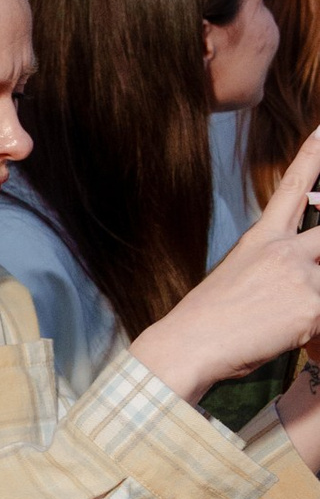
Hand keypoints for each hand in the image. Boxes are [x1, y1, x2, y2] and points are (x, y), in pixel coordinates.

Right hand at [133, 124, 319, 405]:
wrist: (190, 343)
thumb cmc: (208, 318)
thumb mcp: (237, 274)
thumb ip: (275, 265)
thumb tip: (299, 273)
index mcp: (262, 238)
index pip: (294, 186)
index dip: (313, 155)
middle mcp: (284, 250)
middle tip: (313, 262)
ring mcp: (299, 275)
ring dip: (314, 297)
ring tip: (287, 314)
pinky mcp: (311, 305)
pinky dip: (314, 327)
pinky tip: (291, 335)